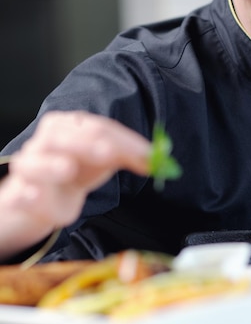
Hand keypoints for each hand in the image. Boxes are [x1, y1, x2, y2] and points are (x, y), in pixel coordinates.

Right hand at [0, 111, 151, 257]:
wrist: (46, 196)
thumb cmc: (79, 170)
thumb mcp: (104, 159)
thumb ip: (128, 155)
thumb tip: (158, 158)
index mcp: (67, 126)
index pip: (97, 127)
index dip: (124, 140)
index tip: (147, 154)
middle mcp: (45, 142)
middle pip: (63, 138)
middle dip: (87, 145)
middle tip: (109, 154)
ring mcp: (30, 169)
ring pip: (35, 162)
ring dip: (51, 165)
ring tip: (68, 169)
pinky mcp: (19, 197)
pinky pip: (20, 195)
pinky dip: (26, 195)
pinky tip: (34, 196)